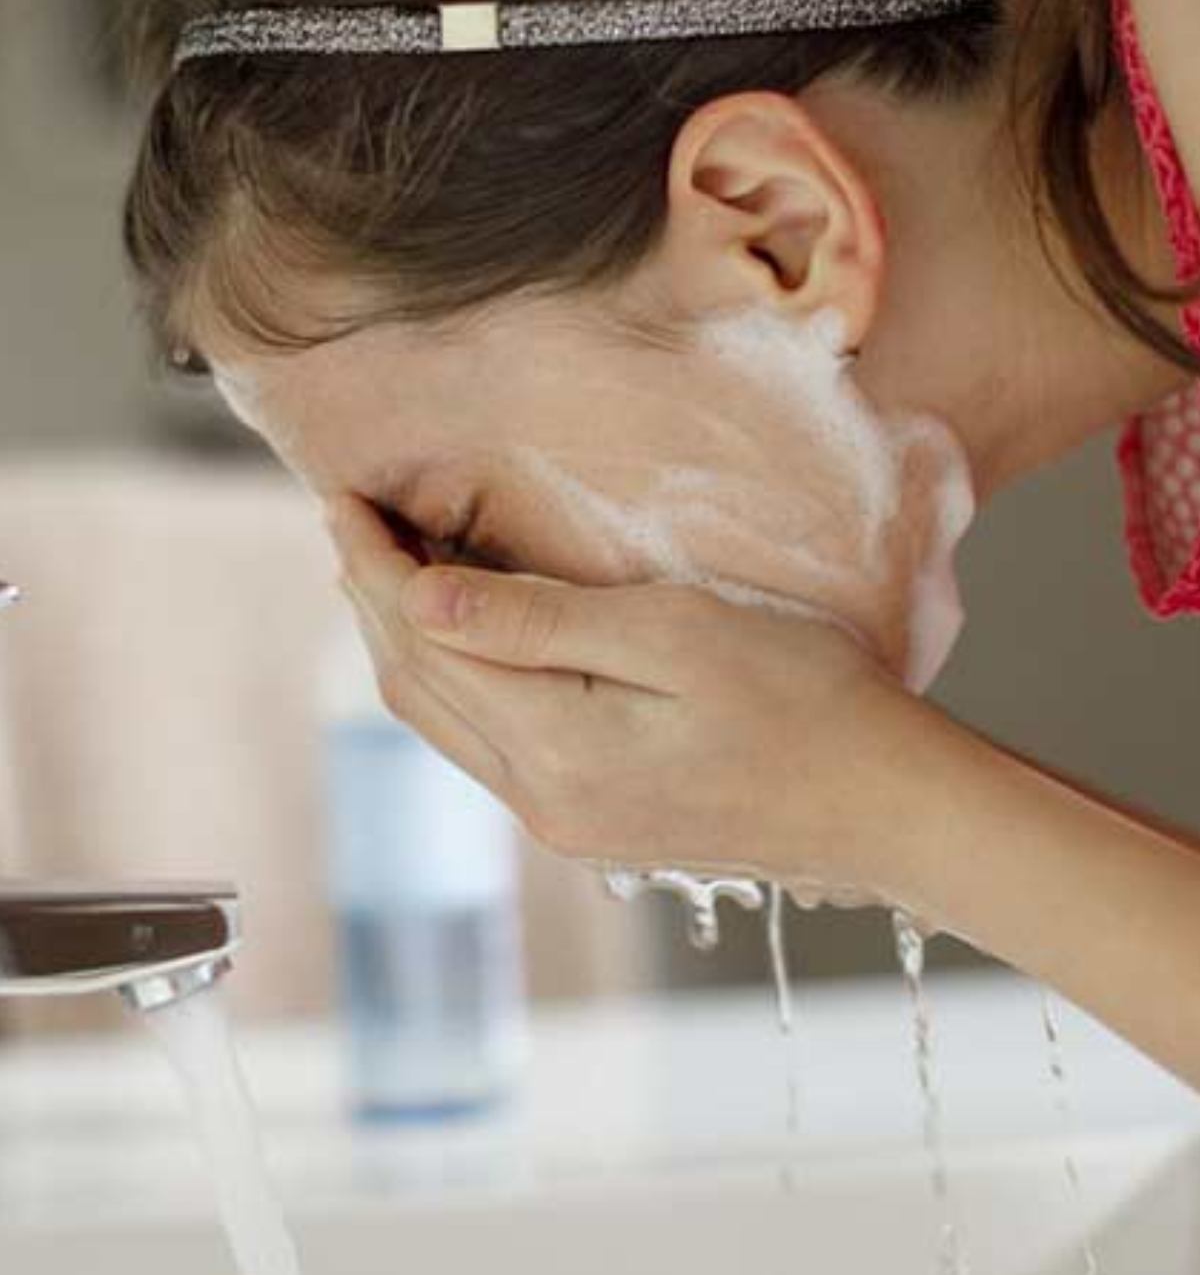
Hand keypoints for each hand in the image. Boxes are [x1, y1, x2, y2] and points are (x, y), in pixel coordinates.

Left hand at [326, 493, 923, 893]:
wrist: (881, 804)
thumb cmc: (803, 698)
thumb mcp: (675, 634)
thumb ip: (539, 622)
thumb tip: (418, 598)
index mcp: (558, 749)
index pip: (425, 639)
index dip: (373, 564)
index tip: (341, 496)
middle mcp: (542, 799)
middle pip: (417, 686)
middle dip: (373, 597)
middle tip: (352, 518)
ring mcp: (564, 820)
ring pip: (443, 719)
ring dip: (405, 641)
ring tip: (385, 568)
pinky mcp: (590, 821)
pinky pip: (484, 744)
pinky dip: (452, 681)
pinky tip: (459, 642)